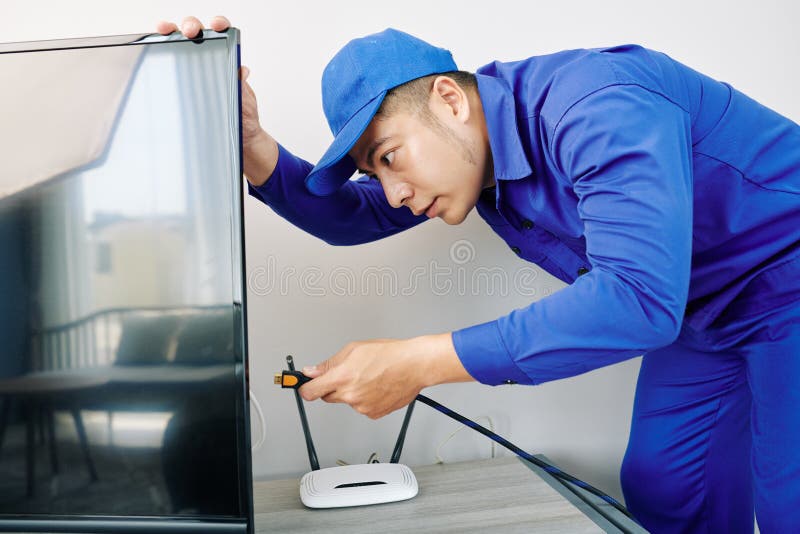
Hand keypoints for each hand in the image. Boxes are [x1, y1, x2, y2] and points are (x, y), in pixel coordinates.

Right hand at [155, 16, 277, 185]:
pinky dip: (160, 59)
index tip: (217, 26)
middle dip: (190, 26)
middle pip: (196, 34)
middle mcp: (210, 63)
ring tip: (165, 33)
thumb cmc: (244, 121)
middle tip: (190, 32)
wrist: (239, 143)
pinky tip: (155, 57)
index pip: (221, 35)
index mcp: (228, 61)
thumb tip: (242, 70)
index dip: (218, 25)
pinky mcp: (182, 87)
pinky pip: (169, 68)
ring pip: (178, 46)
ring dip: (170, 35)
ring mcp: (194, 73)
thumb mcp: (245, 101)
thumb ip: (241, 85)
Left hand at [299, 333, 472, 418]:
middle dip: (331, 387)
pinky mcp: (374, 414)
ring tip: (370, 377)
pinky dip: (366, 399)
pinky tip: (377, 386)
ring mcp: (362, 407)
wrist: (415, 366)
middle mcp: (350, 395)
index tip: (301, 387)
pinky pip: (362, 407)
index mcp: (342, 377)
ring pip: (347, 401)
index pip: (310, 391)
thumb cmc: (390, 354)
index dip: (304, 389)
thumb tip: (313, 371)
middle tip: (346, 374)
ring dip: (352, 392)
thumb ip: (330, 363)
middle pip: (327, 397)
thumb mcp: (354, 349)